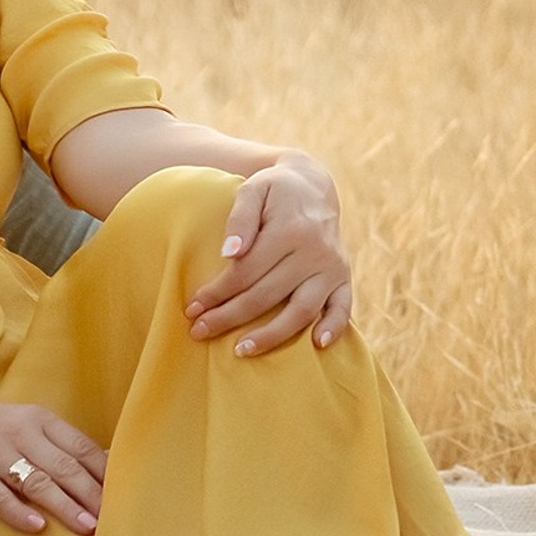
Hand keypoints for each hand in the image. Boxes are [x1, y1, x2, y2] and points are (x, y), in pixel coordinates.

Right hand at [0, 397, 105, 535]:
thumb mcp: (15, 424)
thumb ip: (51, 443)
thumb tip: (97, 469)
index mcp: (35, 418)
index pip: (82, 447)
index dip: (106, 474)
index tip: (128, 497)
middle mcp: (19, 433)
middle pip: (66, 467)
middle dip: (94, 495)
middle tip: (117, 520)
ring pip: (39, 483)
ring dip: (66, 507)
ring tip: (89, 528)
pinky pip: (0, 497)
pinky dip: (19, 513)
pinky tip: (37, 528)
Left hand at [185, 156, 352, 355]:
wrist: (313, 185)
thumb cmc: (273, 190)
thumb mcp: (252, 190)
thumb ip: (238, 219)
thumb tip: (228, 254)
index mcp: (288, 231)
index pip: (245, 272)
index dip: (216, 293)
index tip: (192, 307)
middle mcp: (313, 252)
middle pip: (266, 295)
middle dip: (229, 317)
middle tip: (199, 331)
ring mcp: (331, 268)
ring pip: (301, 310)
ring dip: (272, 335)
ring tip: (241, 350)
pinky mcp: (344, 277)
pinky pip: (343, 308)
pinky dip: (334, 328)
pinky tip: (317, 346)